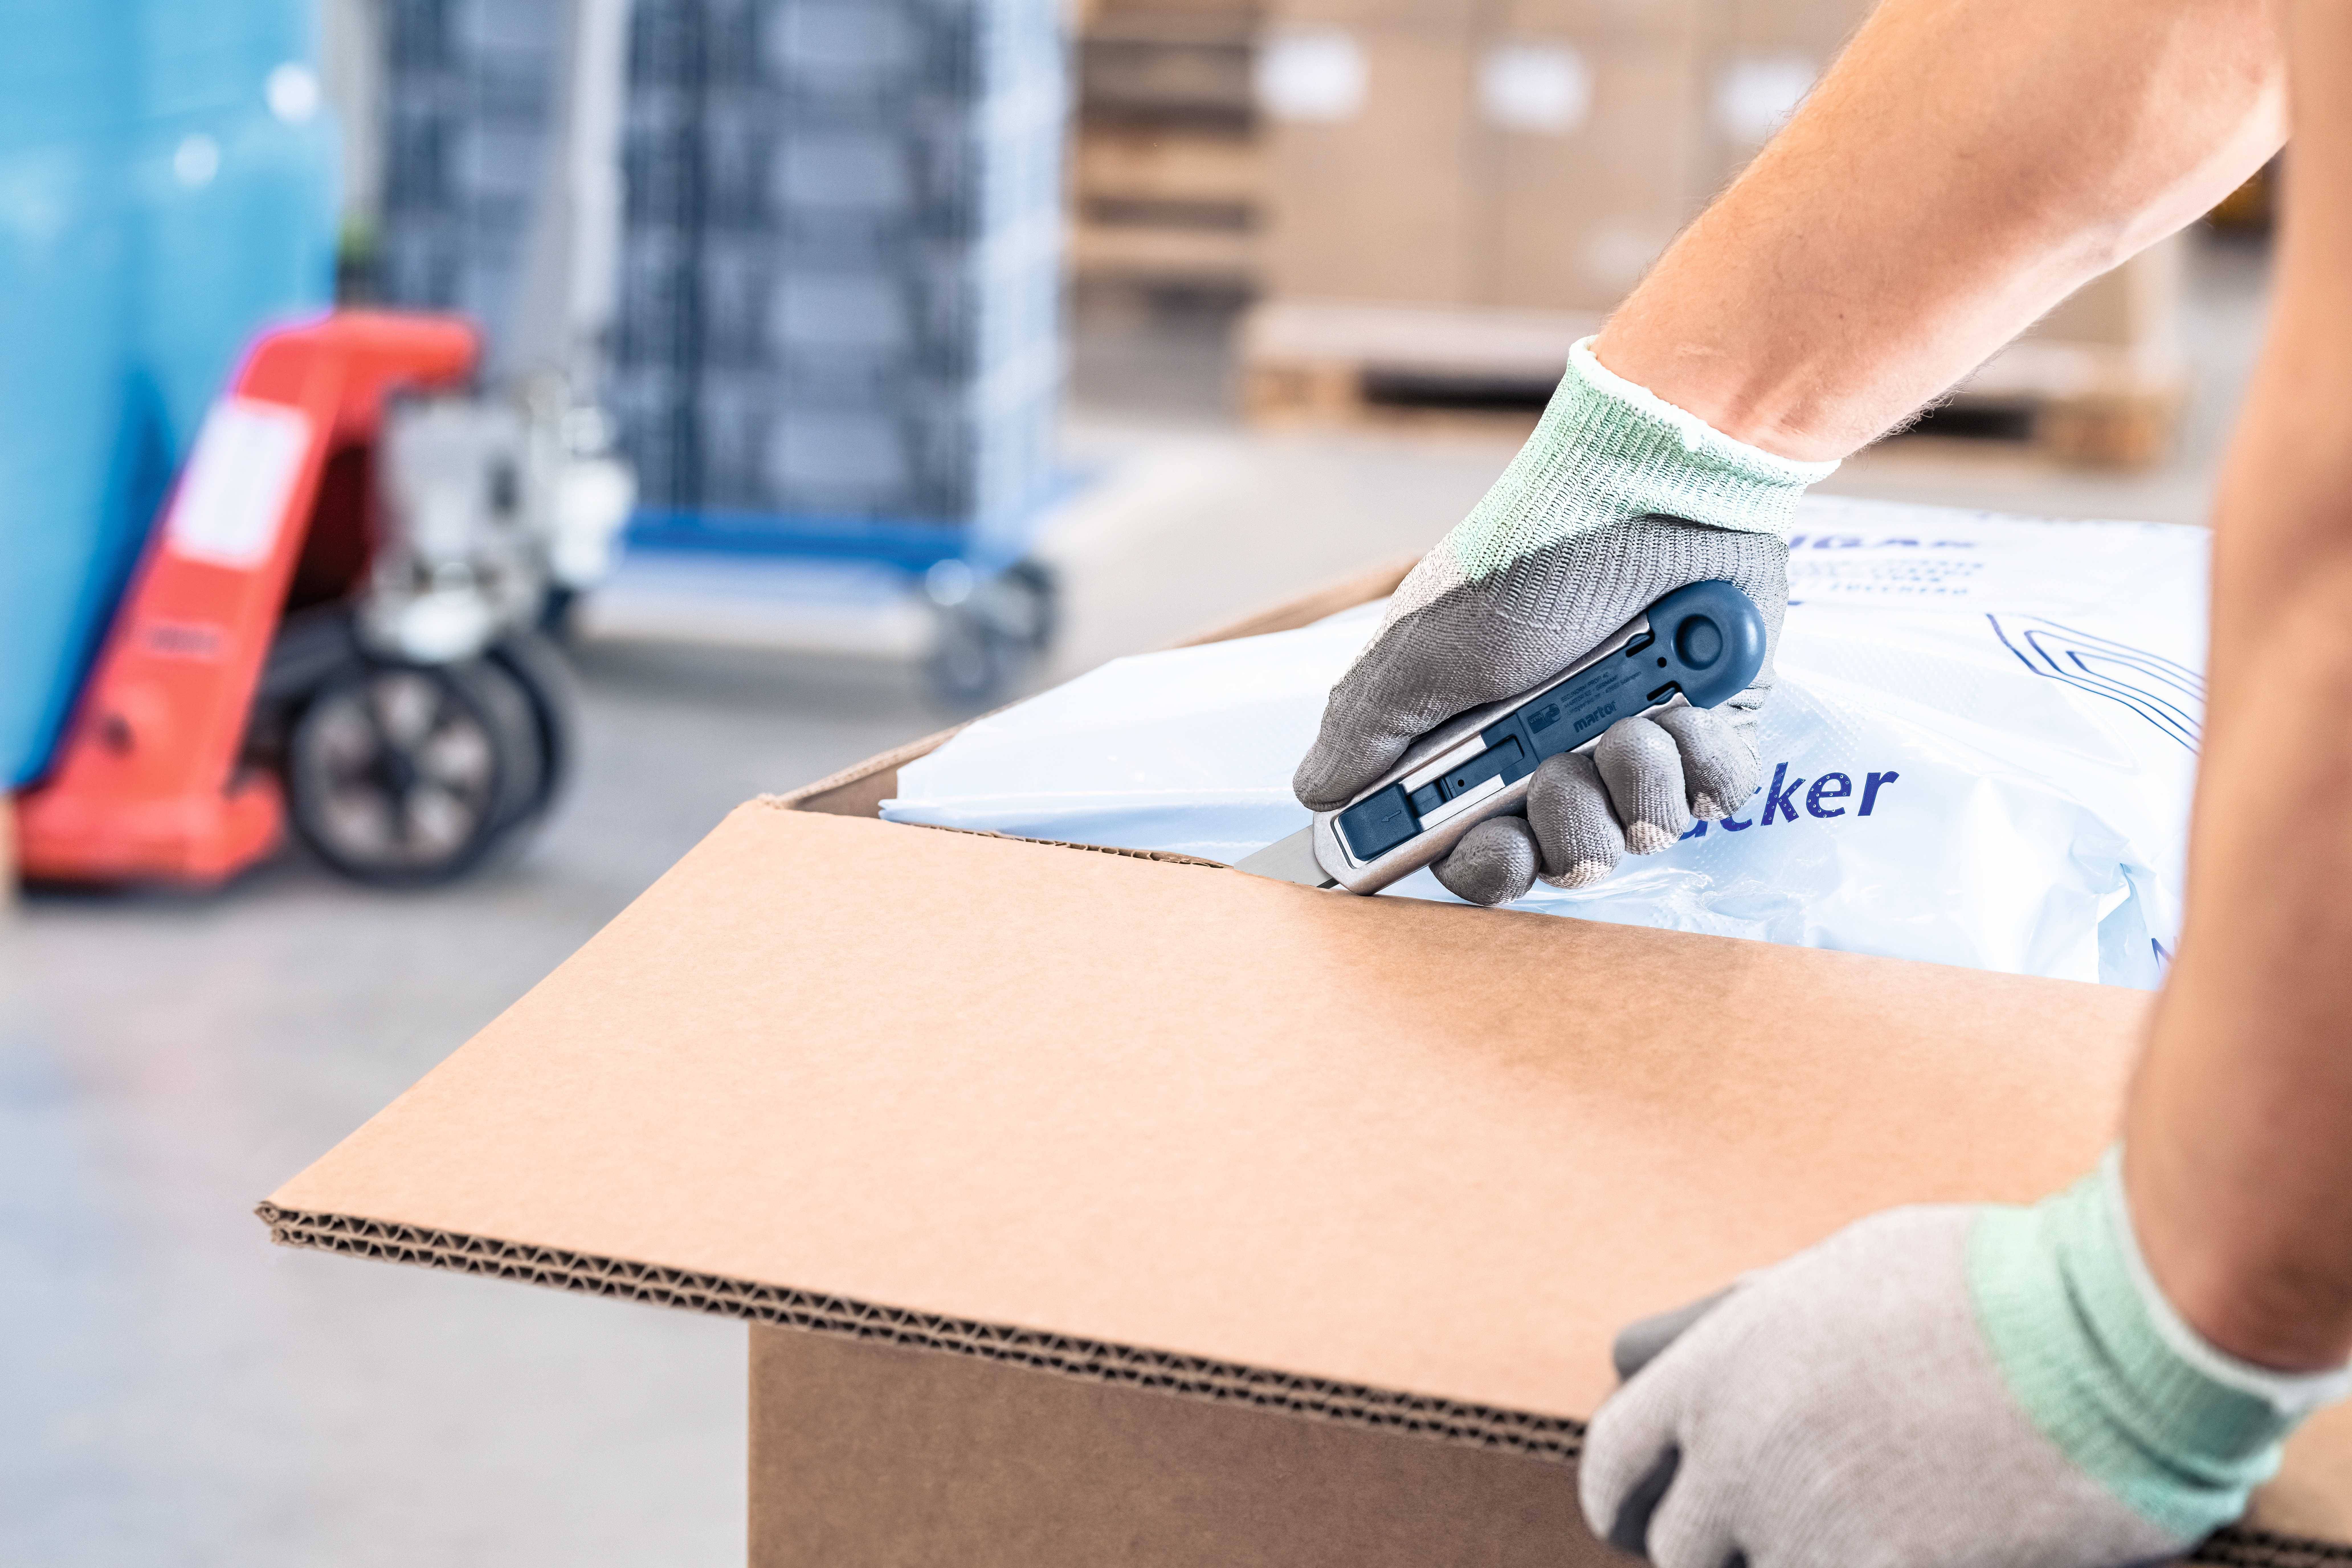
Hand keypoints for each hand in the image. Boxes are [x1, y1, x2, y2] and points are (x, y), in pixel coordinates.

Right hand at [1291, 342, 1828, 906]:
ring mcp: (1640, 747)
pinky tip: (1684, 708)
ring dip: (1634, 781)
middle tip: (1558, 773)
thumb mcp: (1421, 648)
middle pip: (1562, 859)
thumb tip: (1316, 794)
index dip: (1484, 868)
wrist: (1650, 496)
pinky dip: (1702, 763)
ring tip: (1631, 715)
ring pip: (1643, 836)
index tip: (1494, 846)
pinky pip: (1718, 798)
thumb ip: (1367, 731)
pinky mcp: (1714, 734)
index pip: (1476, 852)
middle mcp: (1561, 756)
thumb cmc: (1526, 564)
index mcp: (1483, 747)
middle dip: (1564, 829)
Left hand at [1579, 1158, 2344, 1567]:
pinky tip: (1908, 1546)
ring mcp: (1810, 1534)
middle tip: (1756, 1534)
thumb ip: (1745, 1324)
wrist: (2110, 1345)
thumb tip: (1654, 1352)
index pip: (1614, 1461)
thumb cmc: (1982, 1290)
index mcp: (1720, 1372)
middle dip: (1710, 1543)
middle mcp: (1743, 1458)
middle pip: (1677, 1545)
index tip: (1638, 1515)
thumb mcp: (1833, 1276)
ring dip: (1788, 1559)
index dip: (1622, 1496)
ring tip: (1850, 1528)